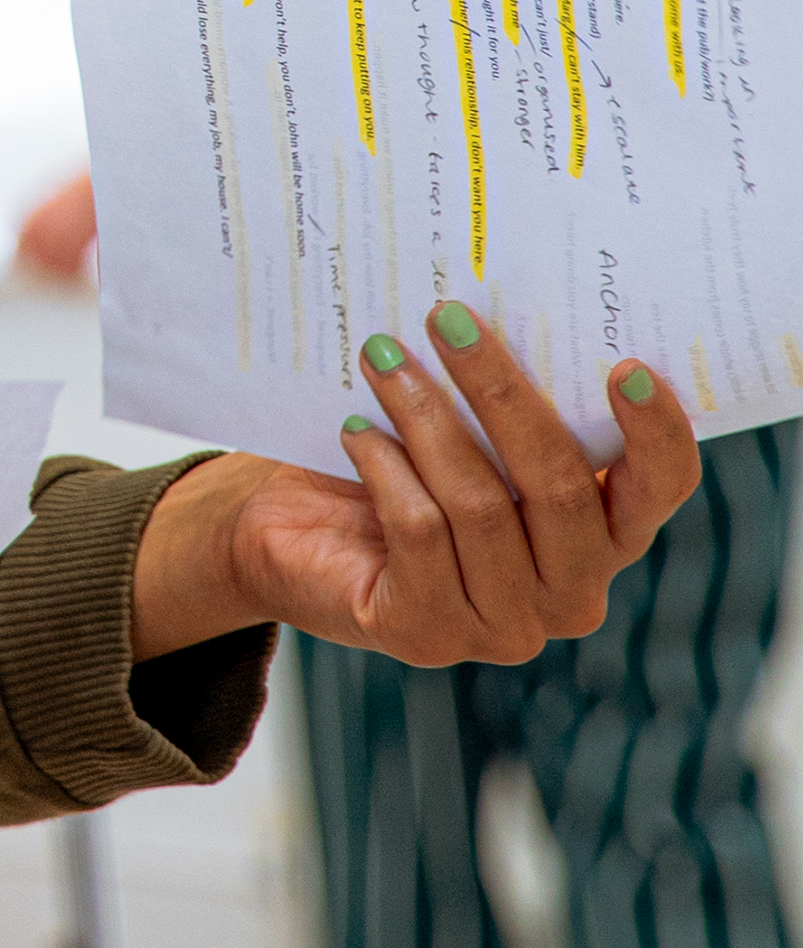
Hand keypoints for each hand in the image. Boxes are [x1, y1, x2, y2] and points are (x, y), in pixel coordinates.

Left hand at [129, 314, 697, 675]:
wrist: (289, 533)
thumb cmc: (397, 466)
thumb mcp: (467, 431)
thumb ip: (510, 403)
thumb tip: (504, 313)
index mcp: (605, 537)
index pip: (660, 488)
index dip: (656, 433)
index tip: (625, 367)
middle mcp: (571, 595)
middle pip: (560, 488)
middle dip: (500, 391)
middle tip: (448, 318)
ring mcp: (503, 627)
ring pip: (481, 507)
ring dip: (426, 419)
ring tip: (382, 359)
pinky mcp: (427, 634)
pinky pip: (420, 533)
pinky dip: (386, 469)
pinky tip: (357, 431)